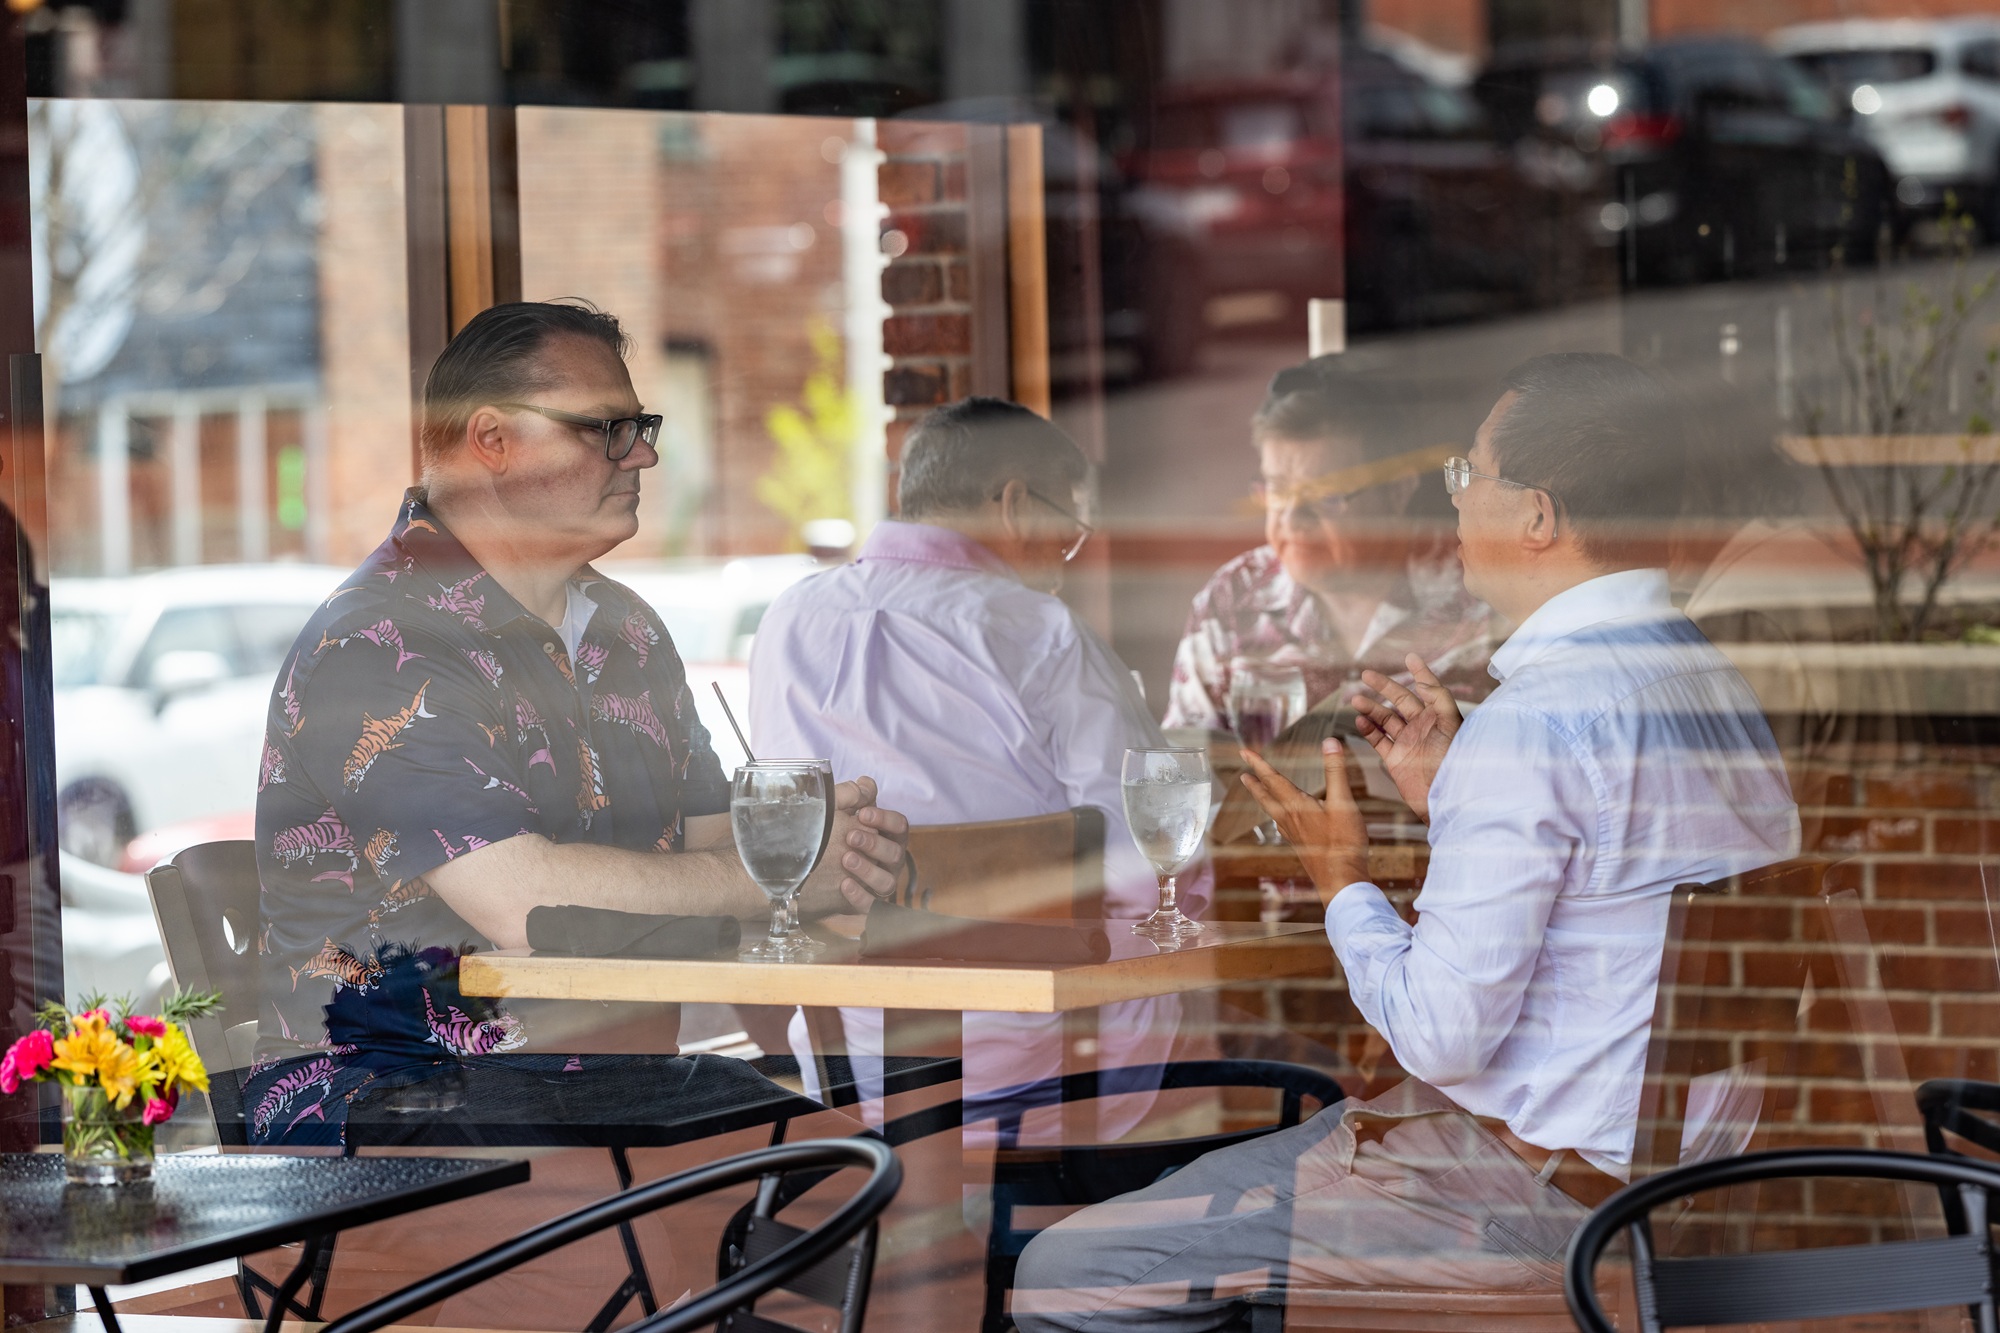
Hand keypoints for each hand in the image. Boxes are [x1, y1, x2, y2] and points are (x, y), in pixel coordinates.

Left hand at [796, 776, 909, 915]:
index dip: (885, 819)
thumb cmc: (831, 832)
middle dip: (874, 844)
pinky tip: (844, 885)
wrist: (810, 867)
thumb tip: (866, 785)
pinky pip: (872, 907)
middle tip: (850, 836)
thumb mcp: (838, 810)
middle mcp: (890, 861)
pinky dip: (860, 896)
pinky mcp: (867, 904)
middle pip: (895, 853)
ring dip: (868, 870)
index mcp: (889, 836)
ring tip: (845, 859)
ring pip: (887, 883)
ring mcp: (881, 883)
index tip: (863, 814)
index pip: (900, 826)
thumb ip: (852, 795)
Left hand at [1239, 739, 1370, 907]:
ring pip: (1273, 812)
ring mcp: (1294, 835)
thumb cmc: (1343, 843)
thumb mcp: (1343, 802)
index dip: (1258, 763)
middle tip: (1243, 774)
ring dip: (1264, 799)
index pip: (1273, 779)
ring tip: (1259, 793)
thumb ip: (1336, 770)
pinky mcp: (1301, 846)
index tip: (1244, 752)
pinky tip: (1283, 821)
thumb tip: (1330, 741)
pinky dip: (1278, 816)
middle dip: (1254, 783)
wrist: (1341, 881)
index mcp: (1296, 806)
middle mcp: (1290, 819)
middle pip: (1266, 797)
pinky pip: (1283, 826)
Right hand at [1351, 653, 1461, 821]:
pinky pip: (1379, 740)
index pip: (1428, 688)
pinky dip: (1368, 730)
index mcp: (1438, 717)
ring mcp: (1408, 742)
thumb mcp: (1450, 725)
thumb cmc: (1454, 761)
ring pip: (1385, 719)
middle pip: (1400, 700)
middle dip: (1383, 686)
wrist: (1445, 798)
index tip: (1410, 658)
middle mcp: (1423, 727)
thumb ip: (1438, 699)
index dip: (1420, 673)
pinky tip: (1360, 721)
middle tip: (1366, 675)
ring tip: (1356, 700)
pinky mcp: (1396, 759)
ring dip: (1371, 708)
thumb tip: (1422, 681)